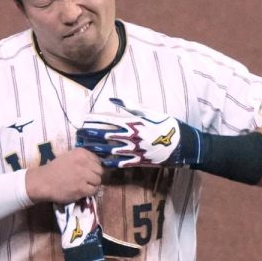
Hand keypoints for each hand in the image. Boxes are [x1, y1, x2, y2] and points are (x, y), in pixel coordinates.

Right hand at [25, 147, 103, 203]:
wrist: (43, 182)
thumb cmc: (54, 170)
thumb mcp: (68, 157)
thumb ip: (82, 159)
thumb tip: (95, 165)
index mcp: (80, 153)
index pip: (97, 160)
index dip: (93, 167)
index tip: (87, 171)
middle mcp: (84, 162)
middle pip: (99, 171)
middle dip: (93, 176)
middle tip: (85, 180)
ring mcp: (83, 176)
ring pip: (98, 181)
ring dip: (91, 185)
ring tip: (82, 186)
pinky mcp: (82, 188)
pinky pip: (93, 190)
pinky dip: (88, 192)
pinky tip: (80, 191)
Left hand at [77, 98, 195, 167]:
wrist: (183, 143)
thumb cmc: (167, 124)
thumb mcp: (150, 111)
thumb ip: (130, 105)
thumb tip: (113, 98)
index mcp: (134, 122)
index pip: (109, 120)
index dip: (95, 120)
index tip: (84, 120)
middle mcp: (132, 136)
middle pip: (106, 135)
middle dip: (91, 134)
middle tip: (78, 134)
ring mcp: (135, 149)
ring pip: (110, 149)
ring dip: (96, 149)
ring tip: (85, 148)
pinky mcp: (140, 161)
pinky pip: (122, 162)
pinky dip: (111, 163)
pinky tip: (101, 162)